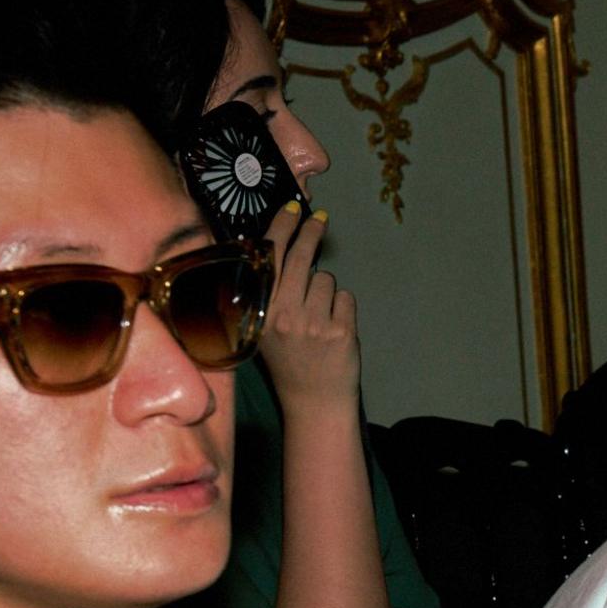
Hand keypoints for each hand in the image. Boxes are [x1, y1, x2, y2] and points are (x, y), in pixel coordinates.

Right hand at [255, 200, 360, 414]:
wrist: (313, 400)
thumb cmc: (289, 360)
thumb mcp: (265, 326)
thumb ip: (270, 293)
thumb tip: (278, 248)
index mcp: (260, 312)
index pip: (268, 259)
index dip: (282, 228)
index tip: (293, 207)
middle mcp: (283, 315)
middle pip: (300, 258)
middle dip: (311, 233)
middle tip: (320, 219)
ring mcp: (313, 323)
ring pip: (326, 280)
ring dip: (326, 291)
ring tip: (319, 318)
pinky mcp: (340, 331)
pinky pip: (346, 298)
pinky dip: (343, 308)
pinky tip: (334, 329)